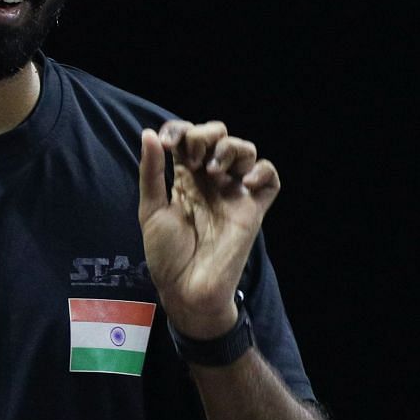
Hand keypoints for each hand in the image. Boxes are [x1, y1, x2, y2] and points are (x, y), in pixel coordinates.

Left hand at [138, 120, 280, 337]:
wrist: (187, 289)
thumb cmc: (166, 254)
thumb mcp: (150, 210)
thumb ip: (151, 172)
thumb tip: (149, 134)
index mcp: (184, 178)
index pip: (188, 138)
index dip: (180, 130)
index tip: (168, 144)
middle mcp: (210, 181)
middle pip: (218, 136)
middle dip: (205, 135)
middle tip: (194, 158)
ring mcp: (233, 193)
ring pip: (245, 150)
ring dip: (230, 148)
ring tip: (214, 171)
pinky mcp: (253, 209)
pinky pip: (270, 180)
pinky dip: (263, 170)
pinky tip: (244, 180)